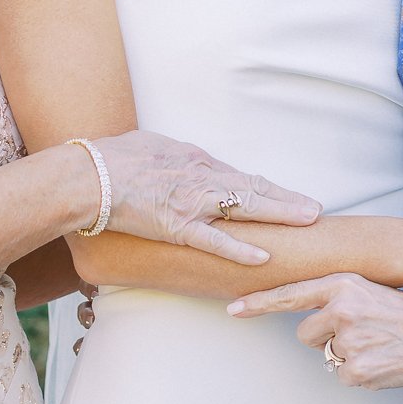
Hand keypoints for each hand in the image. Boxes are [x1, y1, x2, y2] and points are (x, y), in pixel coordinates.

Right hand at [93, 131, 322, 265]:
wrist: (88, 176)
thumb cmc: (110, 159)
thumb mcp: (149, 147)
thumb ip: (170, 158)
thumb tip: (177, 161)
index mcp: (194, 160)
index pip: (239, 176)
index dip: (266, 188)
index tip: (287, 196)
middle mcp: (201, 177)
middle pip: (253, 188)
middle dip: (287, 199)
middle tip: (315, 209)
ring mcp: (192, 202)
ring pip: (245, 207)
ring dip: (280, 214)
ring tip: (308, 221)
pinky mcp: (177, 226)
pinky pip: (215, 240)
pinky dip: (240, 249)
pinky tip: (264, 257)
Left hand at [228, 273, 402, 388]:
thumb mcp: (370, 288)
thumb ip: (337, 297)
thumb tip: (309, 315)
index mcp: (343, 285)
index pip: (291, 294)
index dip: (258, 302)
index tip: (234, 308)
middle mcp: (342, 311)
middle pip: (306, 333)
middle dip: (325, 335)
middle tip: (360, 330)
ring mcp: (349, 343)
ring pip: (326, 355)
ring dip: (345, 353)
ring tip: (377, 343)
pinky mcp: (358, 371)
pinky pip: (344, 375)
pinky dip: (361, 372)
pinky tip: (383, 360)